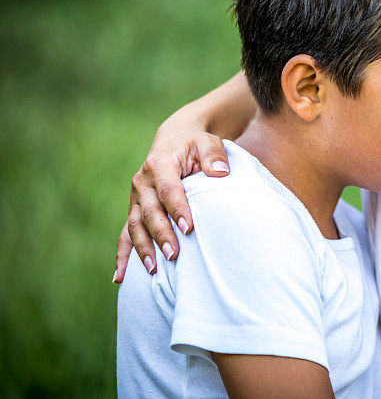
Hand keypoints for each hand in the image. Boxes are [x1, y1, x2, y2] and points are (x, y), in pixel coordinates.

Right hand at [113, 122, 229, 282]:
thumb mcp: (207, 142)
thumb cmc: (195, 145)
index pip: (168, 189)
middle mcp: (142, 182)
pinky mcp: (134, 211)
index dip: (177, 209)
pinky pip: (125, 235)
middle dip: (161, 234)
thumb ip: (214, 155)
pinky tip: (121, 277)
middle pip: (150, 212)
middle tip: (174, 254)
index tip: (189, 228)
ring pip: (135, 226)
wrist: (175, 142)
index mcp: (159, 164)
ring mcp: (135, 198)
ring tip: (154, 269)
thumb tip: (220, 173)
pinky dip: (123, 256)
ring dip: (143, 248)